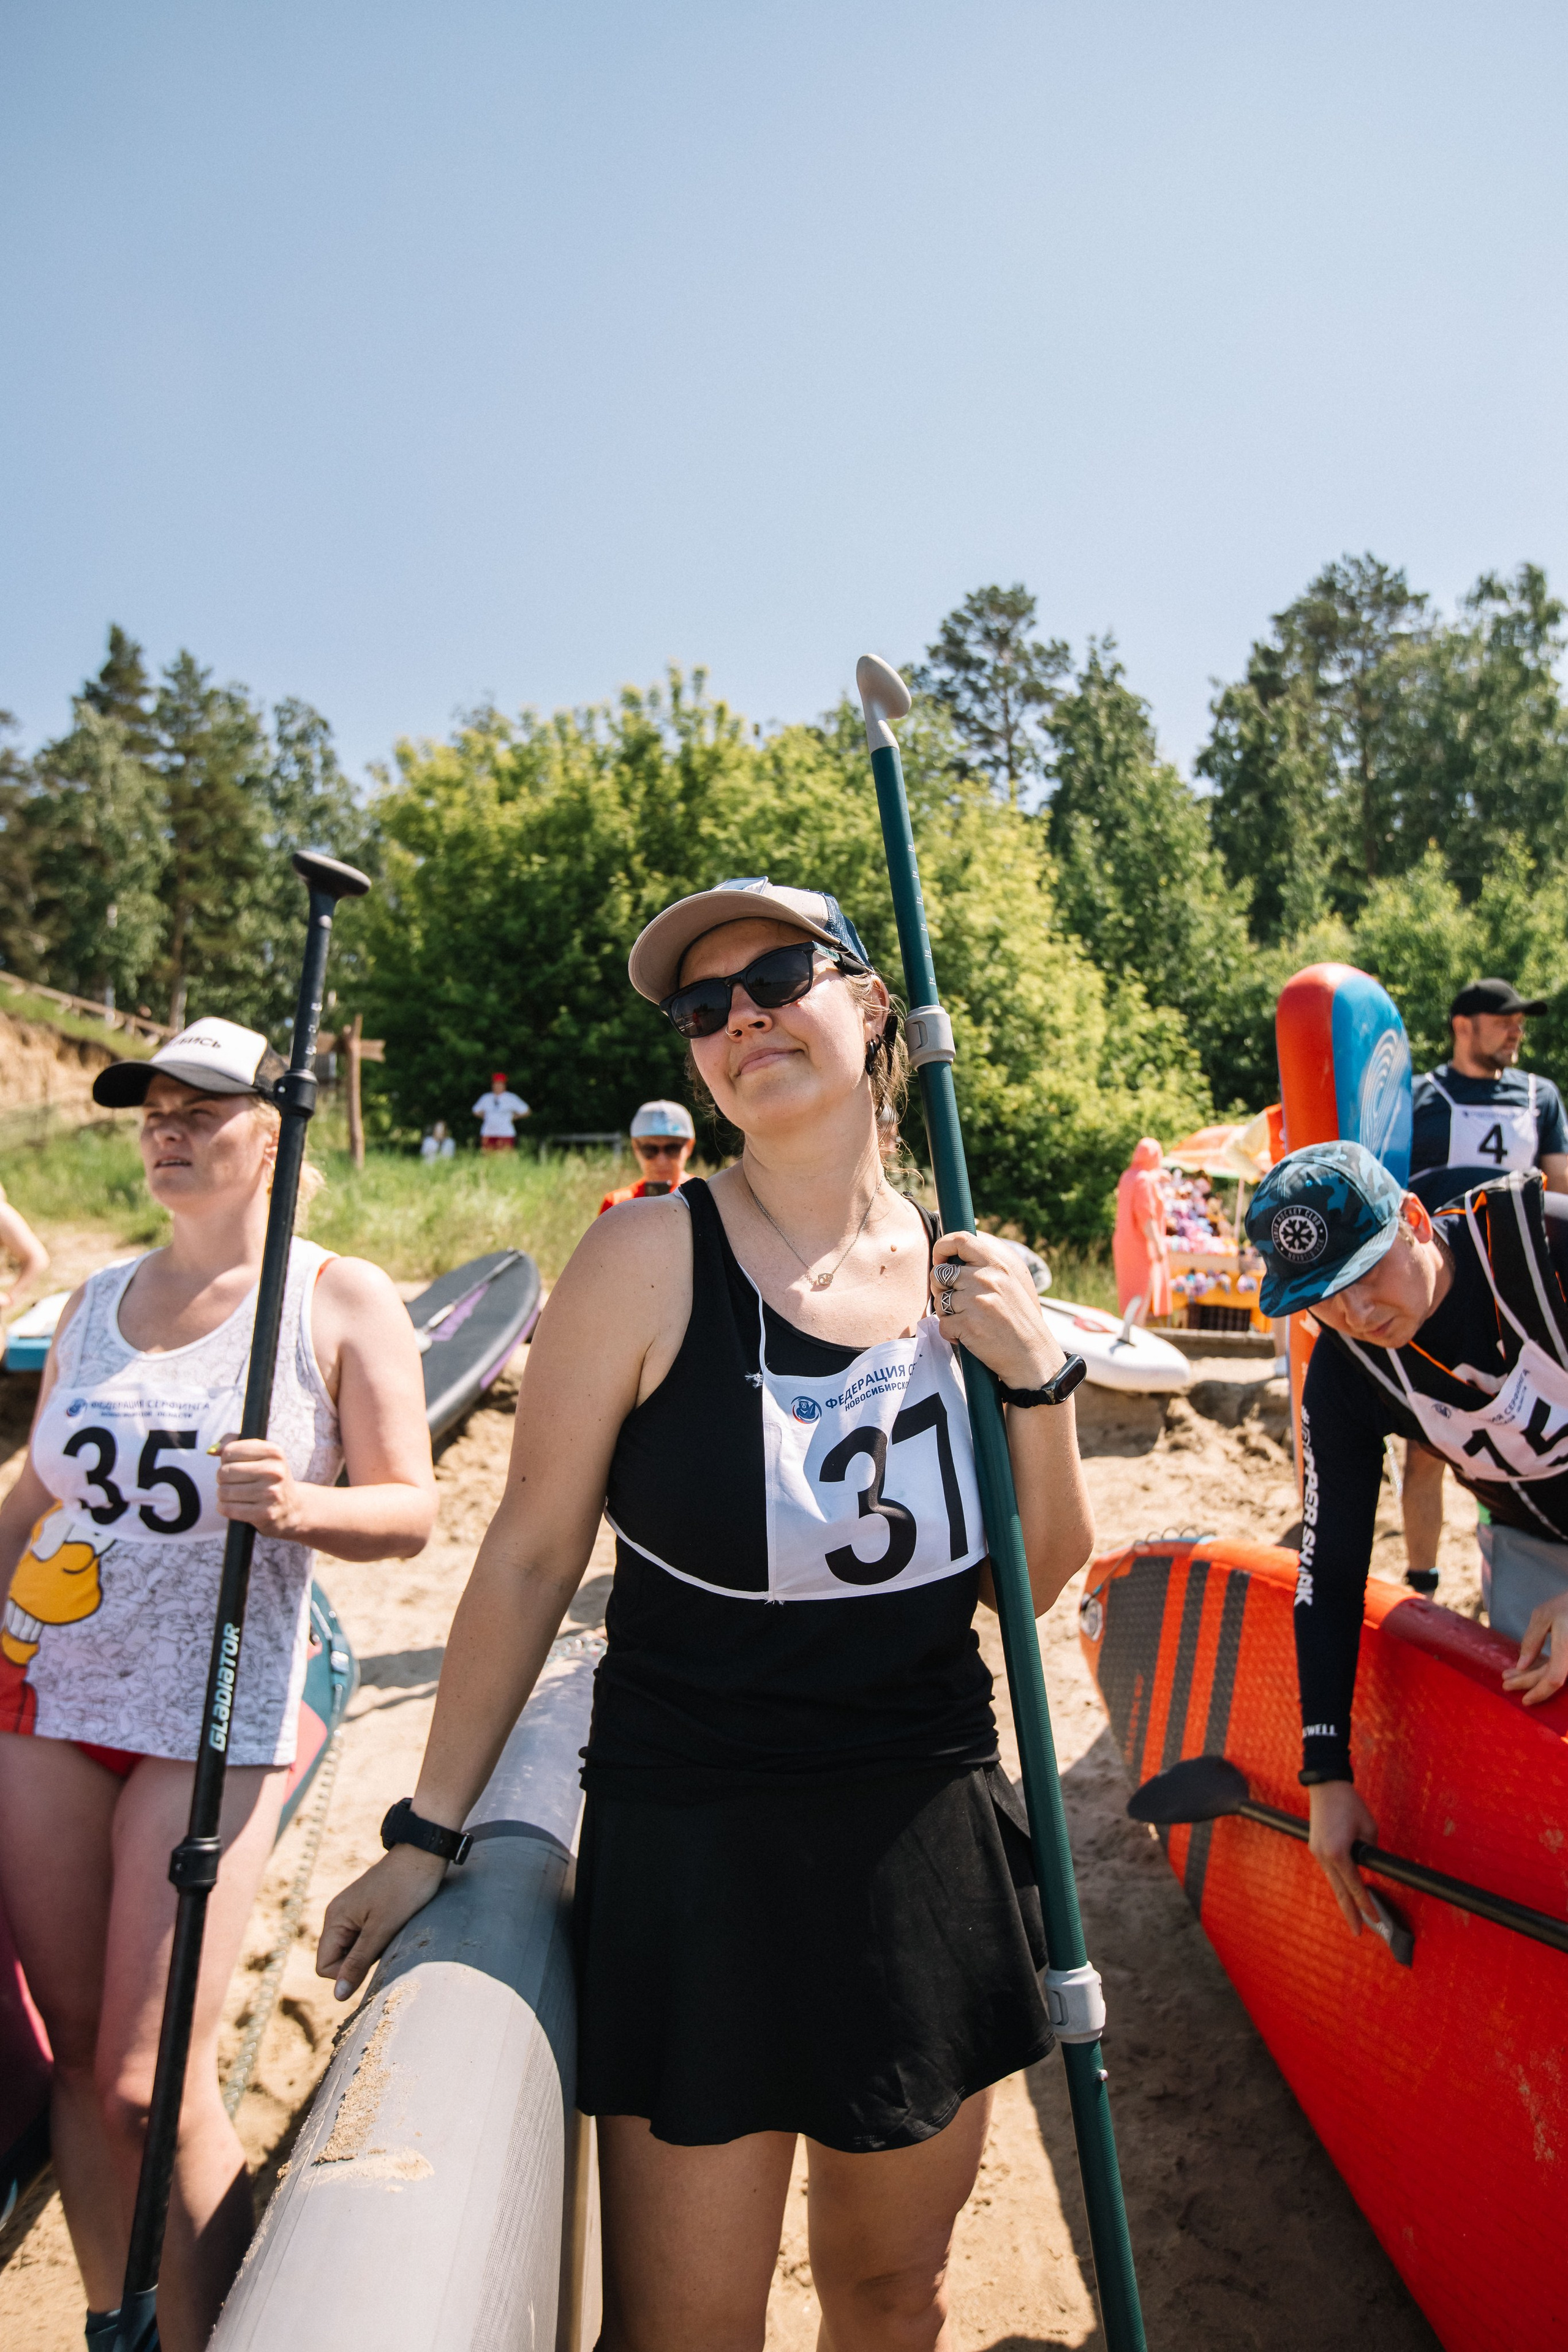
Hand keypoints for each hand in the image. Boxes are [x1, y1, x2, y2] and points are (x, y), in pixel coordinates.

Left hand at [213, 1436, 304, 1537]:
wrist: (292, 1508)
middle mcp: (275, 1471)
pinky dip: (224, 1508)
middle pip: (224, 1472)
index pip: (229, 1451)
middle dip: (223, 1478)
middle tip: (234, 1482)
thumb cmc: (268, 1477)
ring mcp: (271, 1493)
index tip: (236, 1465)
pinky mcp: (264, 1514)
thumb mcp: (260, 1454)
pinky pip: (228, 1508)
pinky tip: (233, 1506)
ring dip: (223, 1494)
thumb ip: (233, 1443)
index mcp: (274, 1452)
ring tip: (235, 1494)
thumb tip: (212, 1451)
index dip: (226, 1459)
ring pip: (224, 1491)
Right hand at [316, 1845, 448, 1999]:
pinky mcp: (368, 1910)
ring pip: (353, 1950)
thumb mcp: (381, 1930)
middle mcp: (338, 1916)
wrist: (424, 1854)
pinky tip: (395, 1927)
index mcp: (335, 1919)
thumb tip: (337, 1996)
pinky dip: (378, 1940)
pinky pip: (365, 1938)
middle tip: (385, 1944)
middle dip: (360, 1962)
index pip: (325, 1966)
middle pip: (337, 1959)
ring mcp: (353, 1912)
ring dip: (372, 1951)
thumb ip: (357, 1963)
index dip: (346, 1973)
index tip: (372, 1960)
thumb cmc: (404, 1889)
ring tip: (392, 1932)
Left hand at [929, 1232, 1064, 1391]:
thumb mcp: (1009, 1284)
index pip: (960, 1239)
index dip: (942, 1247)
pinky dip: (951, 1334)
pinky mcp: (968, 1324)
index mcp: (997, 1265)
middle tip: (954, 1303)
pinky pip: (942, 1324)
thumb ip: (984, 1269)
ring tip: (967, 1322)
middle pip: (939, 1273)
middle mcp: (986, 1279)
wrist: (1032, 1356)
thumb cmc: (1018, 1321)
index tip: (939, 1261)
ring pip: (939, 1301)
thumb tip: (950, 1259)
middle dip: (940, 1289)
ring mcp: (976, 1301)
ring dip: (947, 1314)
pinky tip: (968, 1337)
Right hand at [1308, 1780, 1381, 1935]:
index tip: (1375, 1920)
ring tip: (1352, 1916)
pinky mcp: (1315, 1847)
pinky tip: (1345, 1890)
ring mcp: (1317, 1852)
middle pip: (1340, 1892)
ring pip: (1333, 1882)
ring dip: (1344, 1899)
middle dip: (1350, 1913)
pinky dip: (1338, 1882)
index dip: (1366, 1905)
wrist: (1326, 1785)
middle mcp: (1325, 1856)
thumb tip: (1368, 1862)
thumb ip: (1369, 1850)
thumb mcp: (1369, 1828)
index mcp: (1339, 1853)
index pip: (1356, 1886)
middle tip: (1357, 1932)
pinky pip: (1329, 1871)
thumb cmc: (1349, 1804)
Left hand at [1502, 1594, 1567, 1706]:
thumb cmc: (1564, 1606)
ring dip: (1533, 1677)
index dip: (1538, 1691)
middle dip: (1527, 1682)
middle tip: (1505, 1683)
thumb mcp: (1543, 1616)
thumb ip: (1532, 1640)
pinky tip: (1528, 1669)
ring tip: (1511, 1676)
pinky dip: (1543, 1670)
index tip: (1522, 1699)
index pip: (1553, 1678)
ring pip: (1554, 1675)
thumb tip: (1521, 1666)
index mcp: (1566, 1647)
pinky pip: (1558, 1669)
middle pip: (1552, 1679)